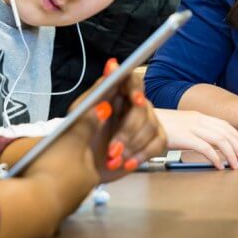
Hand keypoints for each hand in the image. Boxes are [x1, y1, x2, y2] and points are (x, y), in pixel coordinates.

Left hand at [70, 63, 166, 182]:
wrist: (82, 169)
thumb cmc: (79, 140)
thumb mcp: (79, 117)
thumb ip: (97, 91)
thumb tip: (111, 68)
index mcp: (114, 94)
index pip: (131, 80)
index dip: (136, 89)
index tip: (136, 101)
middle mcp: (132, 104)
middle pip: (144, 107)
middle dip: (129, 130)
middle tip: (113, 148)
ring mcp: (145, 122)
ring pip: (152, 127)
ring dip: (133, 146)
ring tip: (114, 158)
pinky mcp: (152, 140)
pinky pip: (159, 143)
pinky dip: (143, 155)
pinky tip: (128, 162)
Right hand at [156, 109, 237, 169]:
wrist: (141, 121)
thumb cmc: (159, 126)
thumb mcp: (181, 125)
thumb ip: (194, 131)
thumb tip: (206, 143)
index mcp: (198, 116)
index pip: (224, 125)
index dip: (237, 137)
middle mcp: (198, 119)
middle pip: (226, 133)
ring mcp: (191, 127)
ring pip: (220, 140)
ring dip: (231, 154)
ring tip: (236, 165)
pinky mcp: (184, 137)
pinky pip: (206, 148)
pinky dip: (216, 158)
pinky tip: (219, 166)